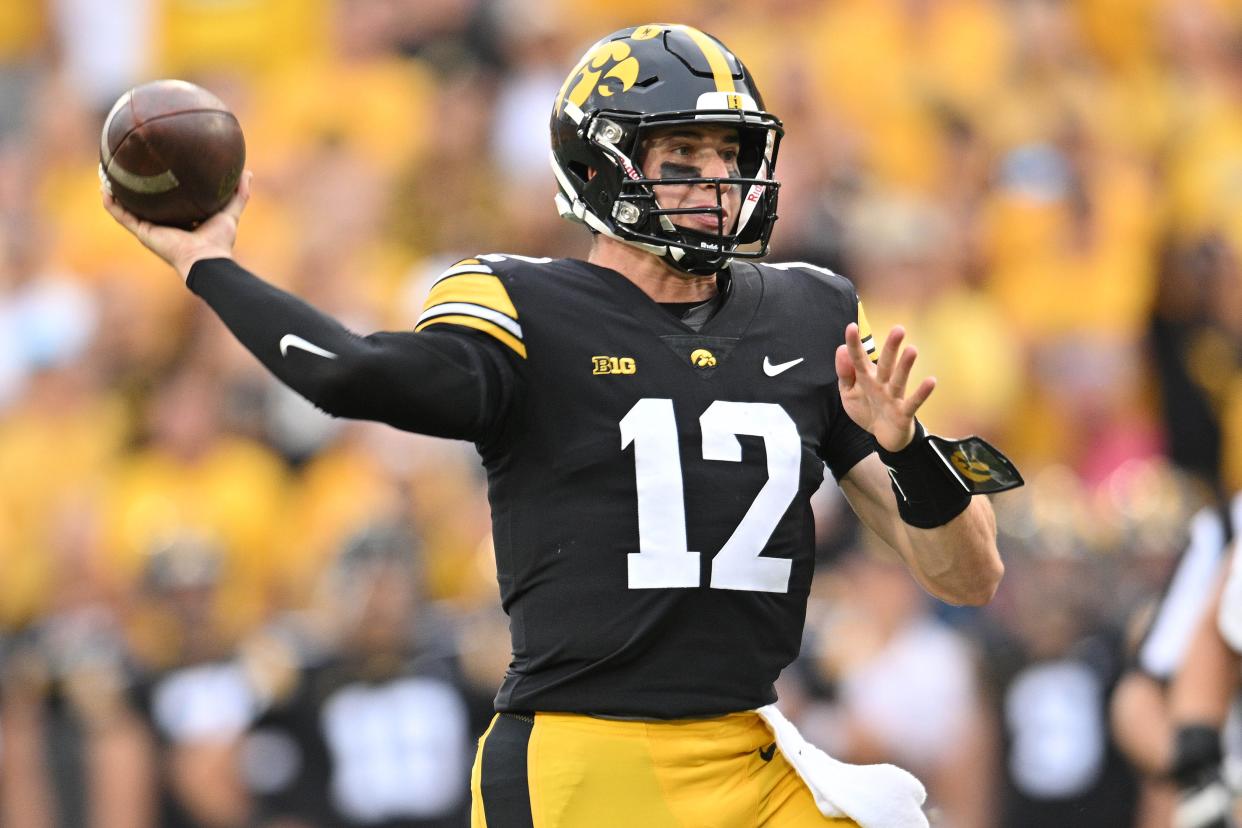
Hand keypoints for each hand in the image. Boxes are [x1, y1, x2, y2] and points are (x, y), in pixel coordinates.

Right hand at [101, 169, 251, 280]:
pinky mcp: (142, 233)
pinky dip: (111, 203)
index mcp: (181, 219)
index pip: (167, 199)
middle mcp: (163, 223)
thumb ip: (238, 194)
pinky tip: (103, 188)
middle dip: (133, 185)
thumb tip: (246, 172)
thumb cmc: (219, 241)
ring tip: (105, 172)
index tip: (155, 166)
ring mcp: (150, 228)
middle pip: (143, 201)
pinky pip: (121, 215)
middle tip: (126, 164)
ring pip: (126, 206)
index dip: (160, 185)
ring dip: (115, 190)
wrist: (205, 259)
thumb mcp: (230, 212)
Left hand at [835, 323, 935, 451]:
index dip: (854, 345)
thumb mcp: (849, 393)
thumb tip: (841, 349)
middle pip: (886, 364)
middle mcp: (882, 384)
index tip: (851, 327)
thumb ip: (844, 373)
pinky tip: (931, 381)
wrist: (883, 435)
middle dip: (891, 348)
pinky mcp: (904, 412)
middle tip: (899, 329)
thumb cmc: (867, 409)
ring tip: (912, 349)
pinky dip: (922, 393)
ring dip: (905, 366)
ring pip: (899, 380)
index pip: (859, 359)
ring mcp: (894, 397)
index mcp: (866, 378)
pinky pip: (913, 402)